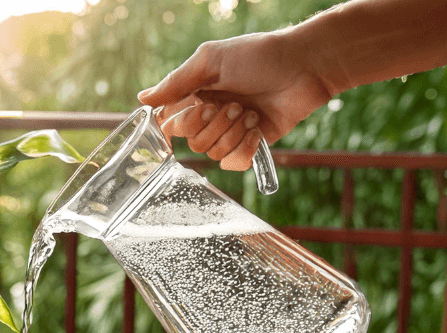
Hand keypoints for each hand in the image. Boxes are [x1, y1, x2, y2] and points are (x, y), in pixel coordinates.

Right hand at [139, 31, 331, 169]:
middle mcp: (210, 115)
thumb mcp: (211, 60)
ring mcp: (230, 131)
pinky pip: (233, 163)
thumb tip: (142, 99)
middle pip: (193, 141)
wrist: (305, 66)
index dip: (178, 124)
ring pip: (213, 153)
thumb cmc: (258, 55)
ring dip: (233, 132)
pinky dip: (245, 148)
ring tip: (250, 112)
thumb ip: (176, 82)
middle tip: (233, 103)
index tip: (195, 112)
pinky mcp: (251, 144)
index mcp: (195, 94)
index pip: (169, 122)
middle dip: (214, 124)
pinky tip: (257, 130)